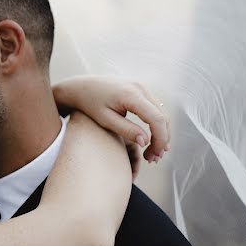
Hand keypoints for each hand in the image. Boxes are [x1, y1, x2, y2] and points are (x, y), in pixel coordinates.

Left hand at [53, 75, 169, 163]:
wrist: (82, 86)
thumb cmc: (90, 104)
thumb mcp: (105, 120)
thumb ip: (126, 130)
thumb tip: (145, 142)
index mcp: (131, 95)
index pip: (156, 119)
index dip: (160, 139)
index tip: (155, 155)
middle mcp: (140, 88)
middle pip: (163, 116)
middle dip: (162, 139)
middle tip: (154, 158)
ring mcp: (142, 87)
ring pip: (162, 113)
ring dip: (161, 133)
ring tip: (152, 153)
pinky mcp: (141, 90)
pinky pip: (155, 109)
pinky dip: (156, 125)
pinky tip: (151, 139)